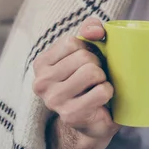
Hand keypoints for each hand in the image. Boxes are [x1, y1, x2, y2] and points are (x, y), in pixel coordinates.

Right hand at [33, 17, 119, 141]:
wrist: (91, 120)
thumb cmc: (89, 80)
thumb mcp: (87, 48)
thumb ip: (90, 28)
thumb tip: (96, 31)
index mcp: (41, 64)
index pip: (72, 42)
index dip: (88, 48)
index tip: (86, 62)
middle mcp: (41, 83)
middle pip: (83, 57)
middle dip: (97, 64)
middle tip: (95, 77)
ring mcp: (54, 101)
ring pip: (92, 72)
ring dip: (102, 78)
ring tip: (96, 86)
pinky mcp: (71, 115)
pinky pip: (101, 91)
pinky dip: (108, 92)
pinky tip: (100, 99)